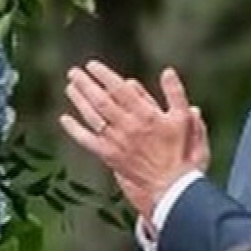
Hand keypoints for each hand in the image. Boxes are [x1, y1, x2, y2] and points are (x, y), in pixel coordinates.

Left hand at [59, 62, 200, 219]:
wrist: (174, 186)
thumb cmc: (183, 153)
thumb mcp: (186, 119)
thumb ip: (176, 94)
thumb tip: (167, 72)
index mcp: (146, 114)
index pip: (120, 89)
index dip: (104, 75)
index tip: (92, 65)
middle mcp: (127, 125)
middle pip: (101, 100)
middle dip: (86, 84)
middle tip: (73, 72)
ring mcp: (116, 140)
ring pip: (92, 116)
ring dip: (79, 100)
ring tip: (70, 87)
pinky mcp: (108, 155)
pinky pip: (87, 140)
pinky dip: (74, 129)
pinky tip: (64, 119)